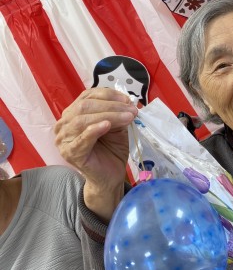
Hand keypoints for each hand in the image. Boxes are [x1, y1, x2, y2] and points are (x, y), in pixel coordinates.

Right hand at [54, 88, 136, 220]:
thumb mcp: (116, 126)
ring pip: (82, 120)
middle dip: (111, 105)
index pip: (87, 96)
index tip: (128, 99)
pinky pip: (81, 138)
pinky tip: (106, 125)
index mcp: (73, 113)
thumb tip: (127, 101)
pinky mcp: (70, 153)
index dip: (108, 95)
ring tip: (127, 118)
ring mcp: (64, 139)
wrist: (110, 175)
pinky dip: (94, 129)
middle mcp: (64, 124)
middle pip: (84, 106)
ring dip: (109, 116)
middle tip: (131, 110)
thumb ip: (116, 113)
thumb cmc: (111, 149)